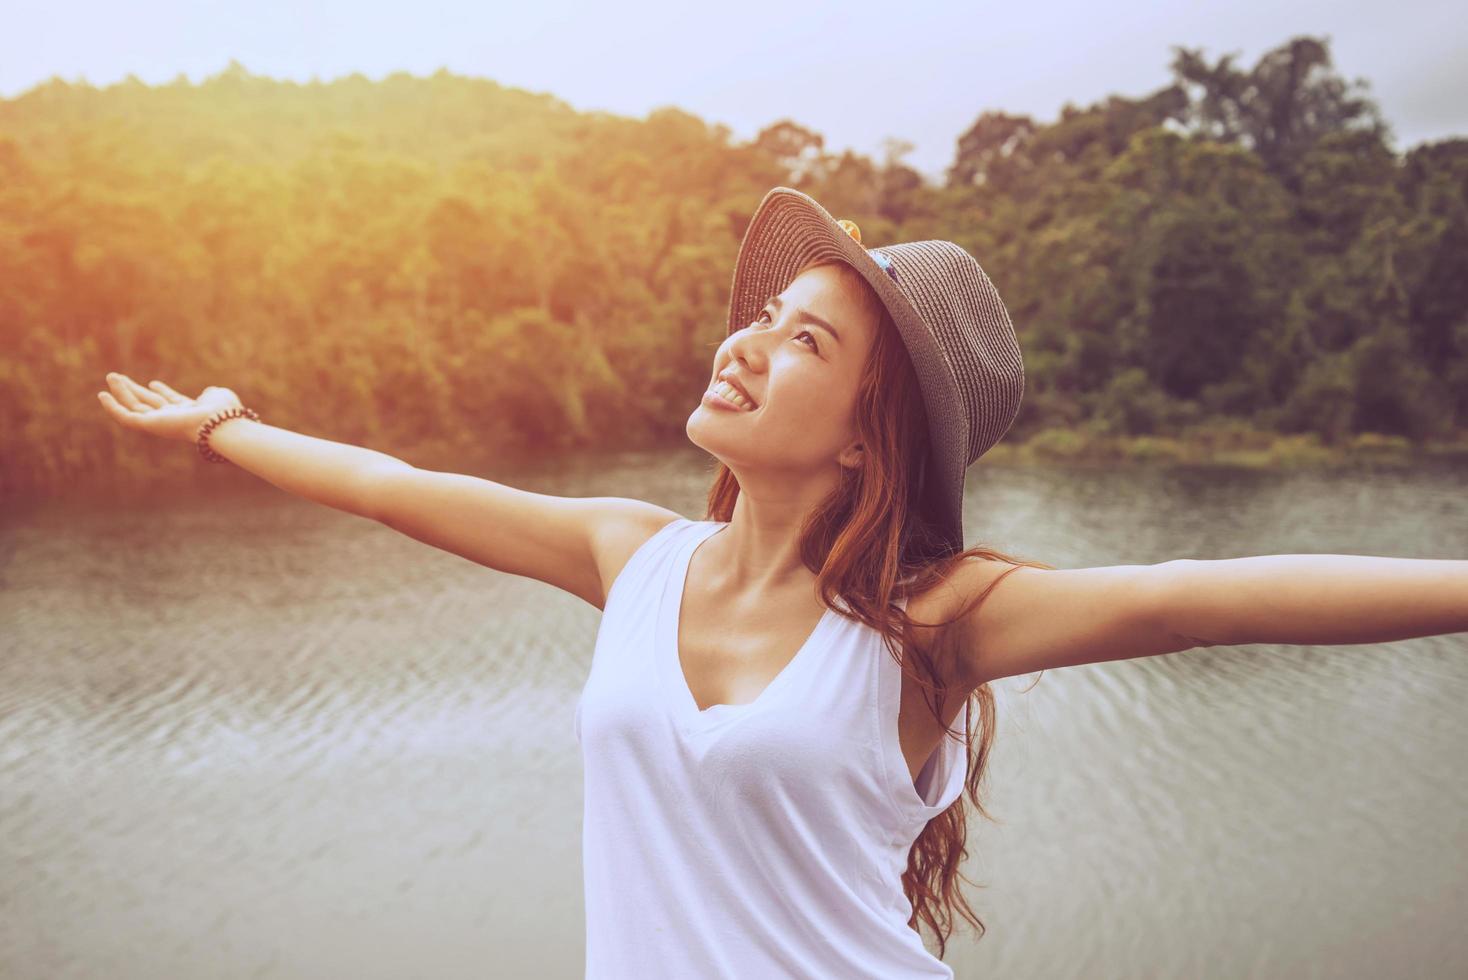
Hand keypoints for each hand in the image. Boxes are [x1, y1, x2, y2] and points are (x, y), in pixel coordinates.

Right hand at [97, 373, 244, 444]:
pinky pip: (126, 418)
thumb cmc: (224, 411)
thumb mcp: (218, 397)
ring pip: (135, 407)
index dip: (162, 392)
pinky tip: (103, 395)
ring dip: (121, 392)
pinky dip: (113, 407)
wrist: (221, 423)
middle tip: (120, 377)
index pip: (171, 402)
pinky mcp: (150, 426)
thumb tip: (209, 393)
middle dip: (135, 390)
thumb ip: (212, 394)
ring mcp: (160, 422)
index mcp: (189, 411)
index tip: (153, 383)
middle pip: (149, 403)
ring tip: (110, 376)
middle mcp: (173, 419)